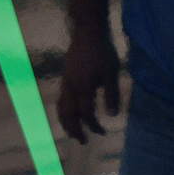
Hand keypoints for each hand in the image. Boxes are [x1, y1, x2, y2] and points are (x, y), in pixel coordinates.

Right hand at [57, 22, 121, 142]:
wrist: (87, 32)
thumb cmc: (103, 51)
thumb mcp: (112, 73)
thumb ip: (112, 94)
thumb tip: (112, 115)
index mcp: (83, 87)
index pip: (86, 114)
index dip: (93, 126)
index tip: (102, 133)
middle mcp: (70, 87)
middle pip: (68, 115)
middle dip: (74, 130)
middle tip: (82, 142)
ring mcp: (65, 82)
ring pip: (61, 108)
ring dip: (66, 122)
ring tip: (73, 132)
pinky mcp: (64, 77)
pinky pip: (60, 99)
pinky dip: (64, 111)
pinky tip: (71, 113)